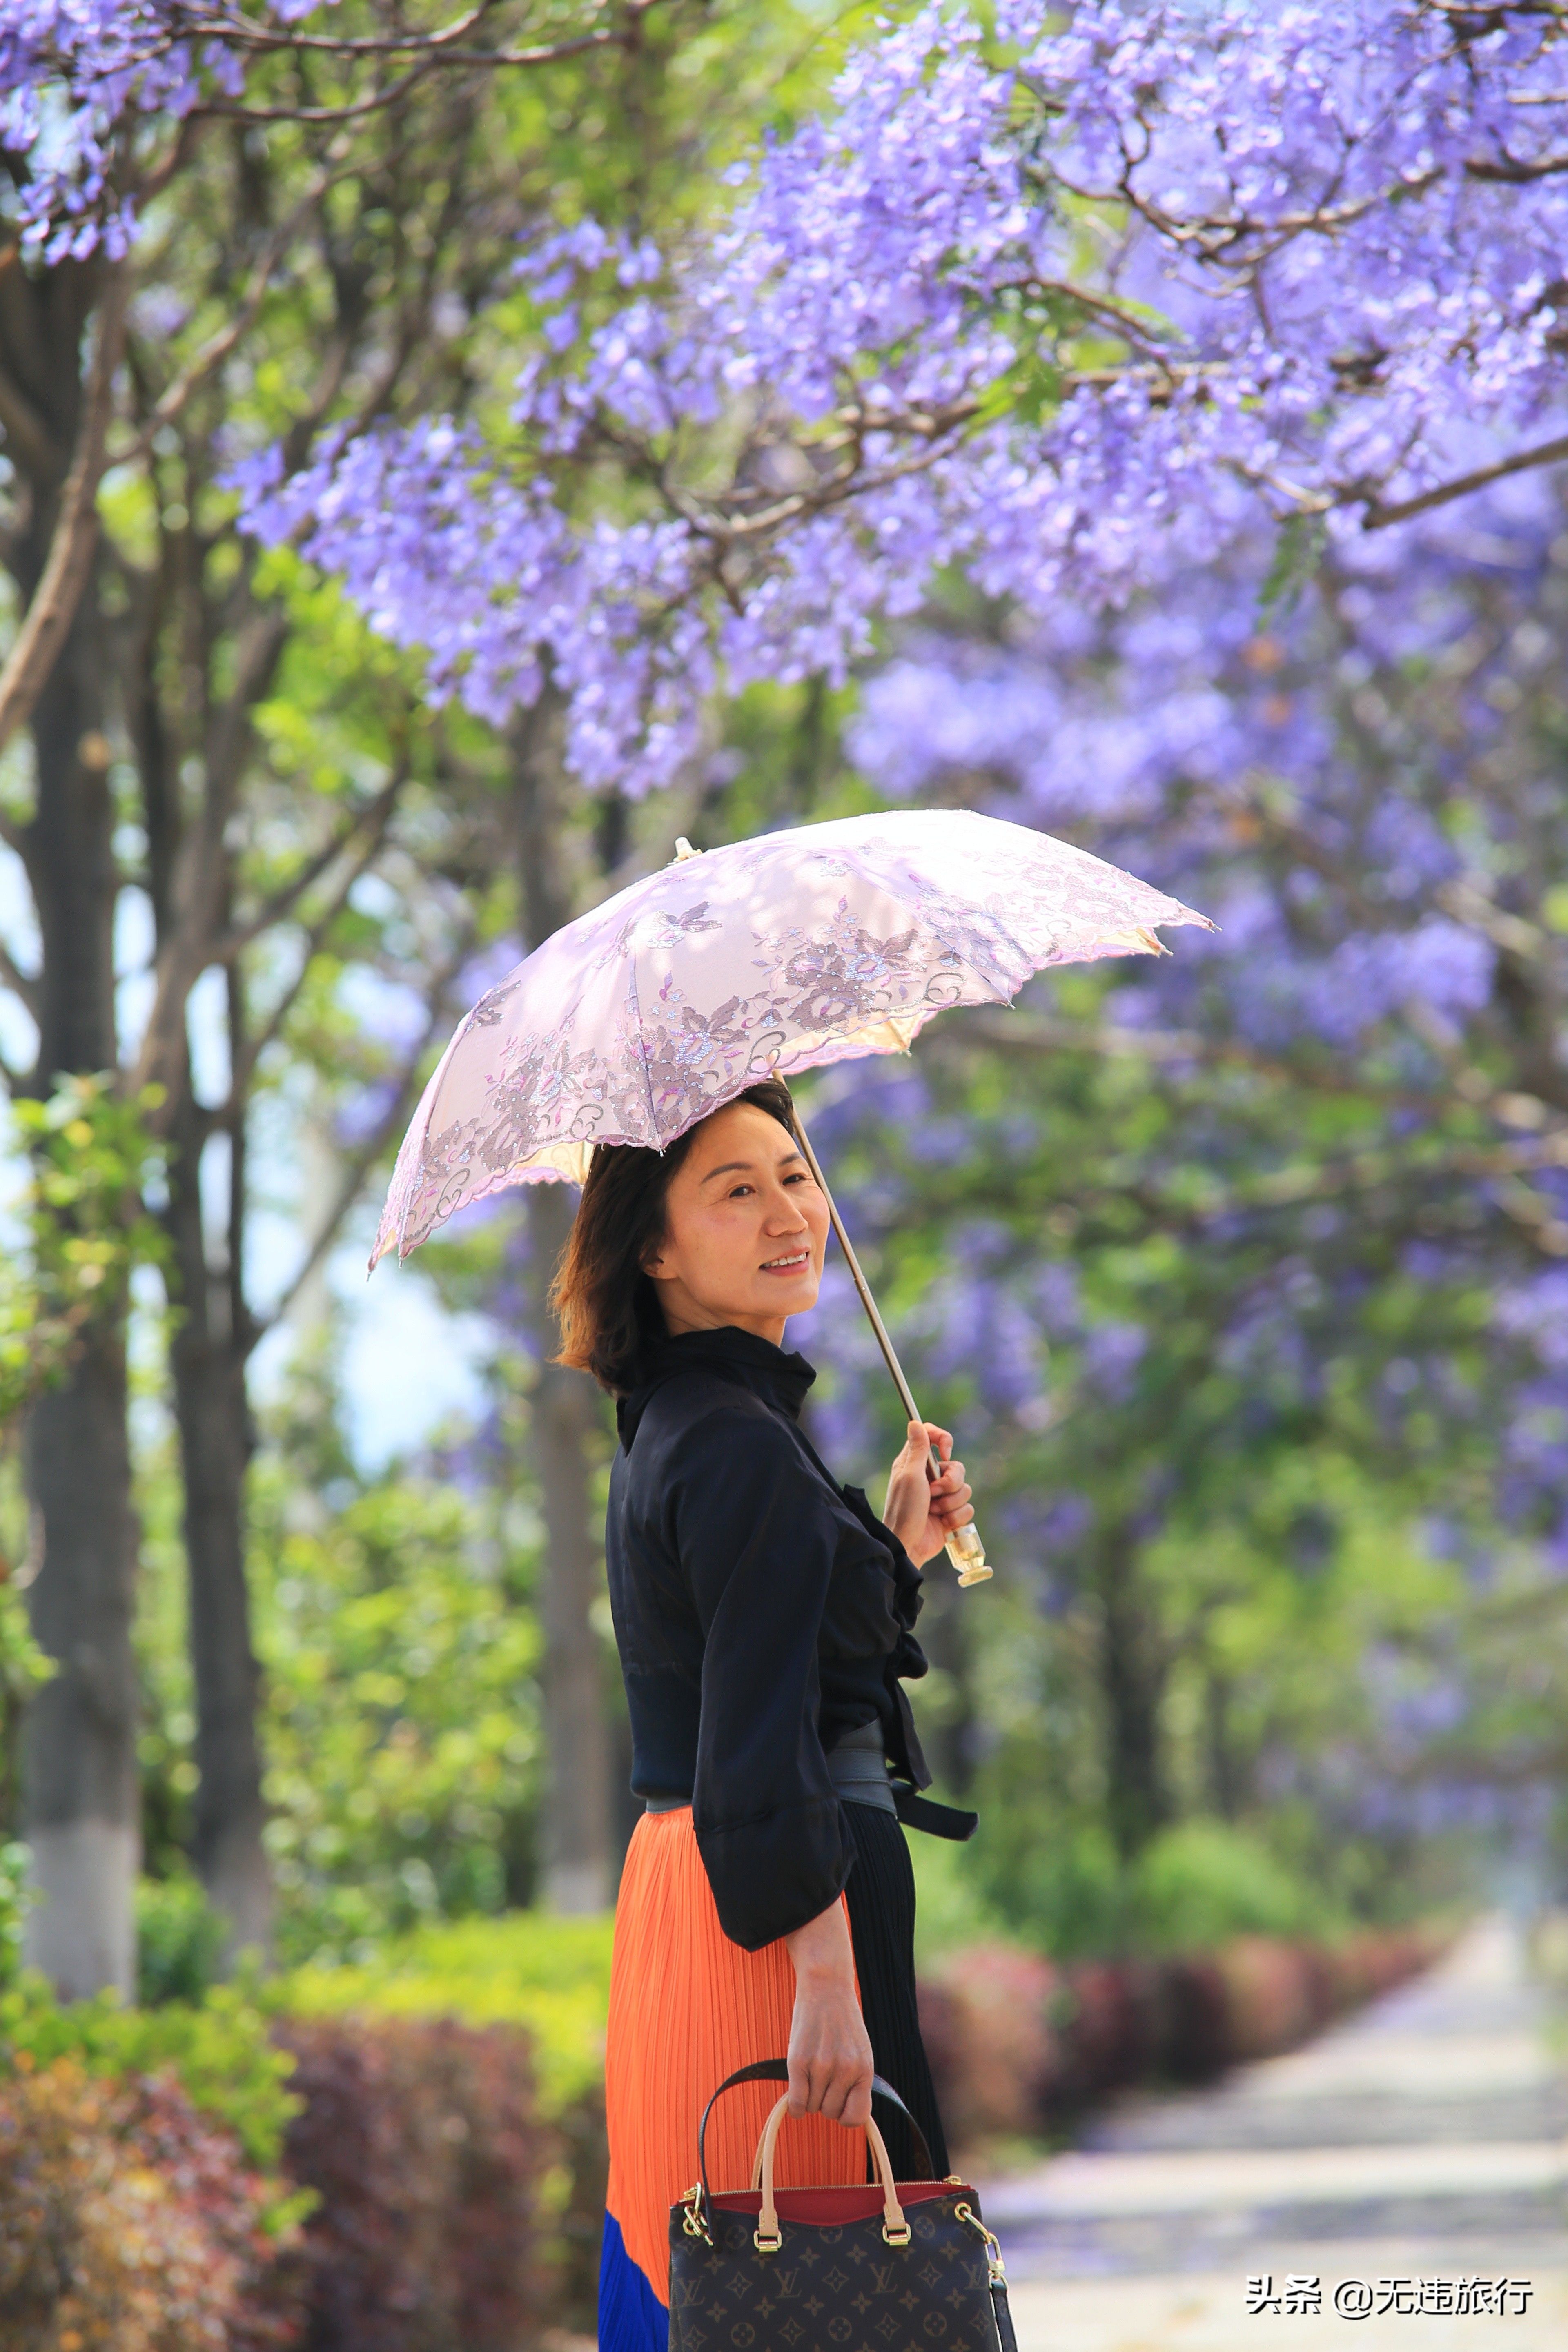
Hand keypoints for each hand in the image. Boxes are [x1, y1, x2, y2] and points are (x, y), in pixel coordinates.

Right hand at [783, 1901, 872, 2126]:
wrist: (826, 1986)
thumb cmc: (842, 2022)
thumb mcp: (859, 2052)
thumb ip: (855, 2082)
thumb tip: (845, 2117)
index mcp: (865, 2069)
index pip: (857, 2117)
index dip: (845, 2115)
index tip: (839, 2105)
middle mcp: (845, 2070)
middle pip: (830, 2112)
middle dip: (825, 2101)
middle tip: (822, 2079)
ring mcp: (822, 2065)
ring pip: (812, 2107)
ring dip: (809, 2097)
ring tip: (811, 2073)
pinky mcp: (799, 2060)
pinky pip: (796, 2102)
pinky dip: (794, 2105)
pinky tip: (795, 2094)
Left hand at [883, 1420, 973, 1565]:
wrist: (908, 1545)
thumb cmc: (904, 1510)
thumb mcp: (909, 1476)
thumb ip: (916, 1449)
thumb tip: (914, 1422)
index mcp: (915, 1463)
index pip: (932, 1436)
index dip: (943, 1439)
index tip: (945, 1453)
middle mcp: (929, 1478)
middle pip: (957, 1466)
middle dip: (950, 1482)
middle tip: (934, 1493)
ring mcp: (941, 1497)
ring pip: (965, 1488)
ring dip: (951, 1503)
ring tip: (935, 1512)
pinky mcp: (951, 1514)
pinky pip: (968, 1507)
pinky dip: (957, 1517)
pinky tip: (942, 1523)